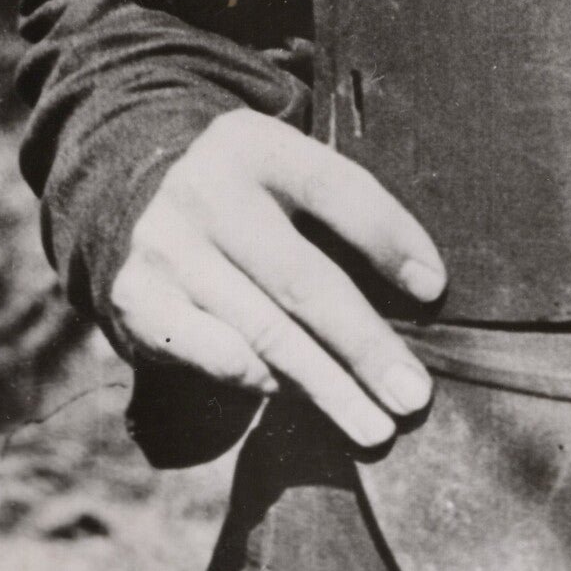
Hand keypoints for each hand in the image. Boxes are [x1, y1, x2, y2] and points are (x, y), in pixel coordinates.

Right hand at [110, 106, 446, 448]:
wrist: (139, 202)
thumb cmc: (252, 200)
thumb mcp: (289, 176)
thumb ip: (343, 216)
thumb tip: (422, 294)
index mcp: (256, 144)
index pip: (334, 189)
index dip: (388, 238)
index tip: (434, 290)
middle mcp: (204, 191)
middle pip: (302, 279)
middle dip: (364, 346)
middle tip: (412, 395)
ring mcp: (165, 248)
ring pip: (264, 333)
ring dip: (327, 388)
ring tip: (375, 426)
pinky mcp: (136, 301)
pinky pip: (216, 357)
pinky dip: (263, 384)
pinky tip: (302, 402)